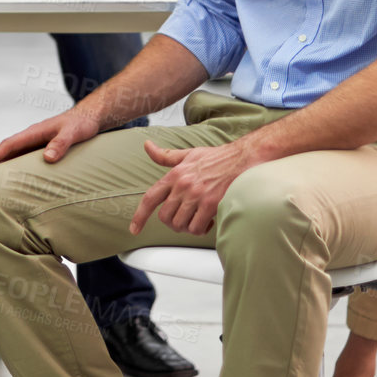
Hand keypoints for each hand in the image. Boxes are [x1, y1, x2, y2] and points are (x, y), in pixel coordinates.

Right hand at [0, 106, 101, 177]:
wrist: (88, 117)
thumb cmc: (81, 125)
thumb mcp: (73, 133)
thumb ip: (61, 144)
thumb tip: (47, 159)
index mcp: (32, 133)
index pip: (6, 147)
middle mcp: (28, 138)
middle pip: (1, 151)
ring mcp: (32, 143)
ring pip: (8, 155)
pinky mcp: (38, 148)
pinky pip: (18, 159)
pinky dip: (7, 168)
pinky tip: (5, 180)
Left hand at [129, 137, 261, 235]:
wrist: (242, 158)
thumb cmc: (217, 157)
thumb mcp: (188, 154)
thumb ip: (166, 155)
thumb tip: (147, 146)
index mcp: (174, 174)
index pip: (150, 198)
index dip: (139, 216)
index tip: (134, 229)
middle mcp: (182, 185)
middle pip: (165, 217)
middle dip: (173, 223)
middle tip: (185, 219)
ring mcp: (196, 195)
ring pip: (180, 224)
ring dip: (187, 227)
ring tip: (198, 220)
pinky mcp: (210, 204)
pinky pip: (196, 227)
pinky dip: (200, 229)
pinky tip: (208, 222)